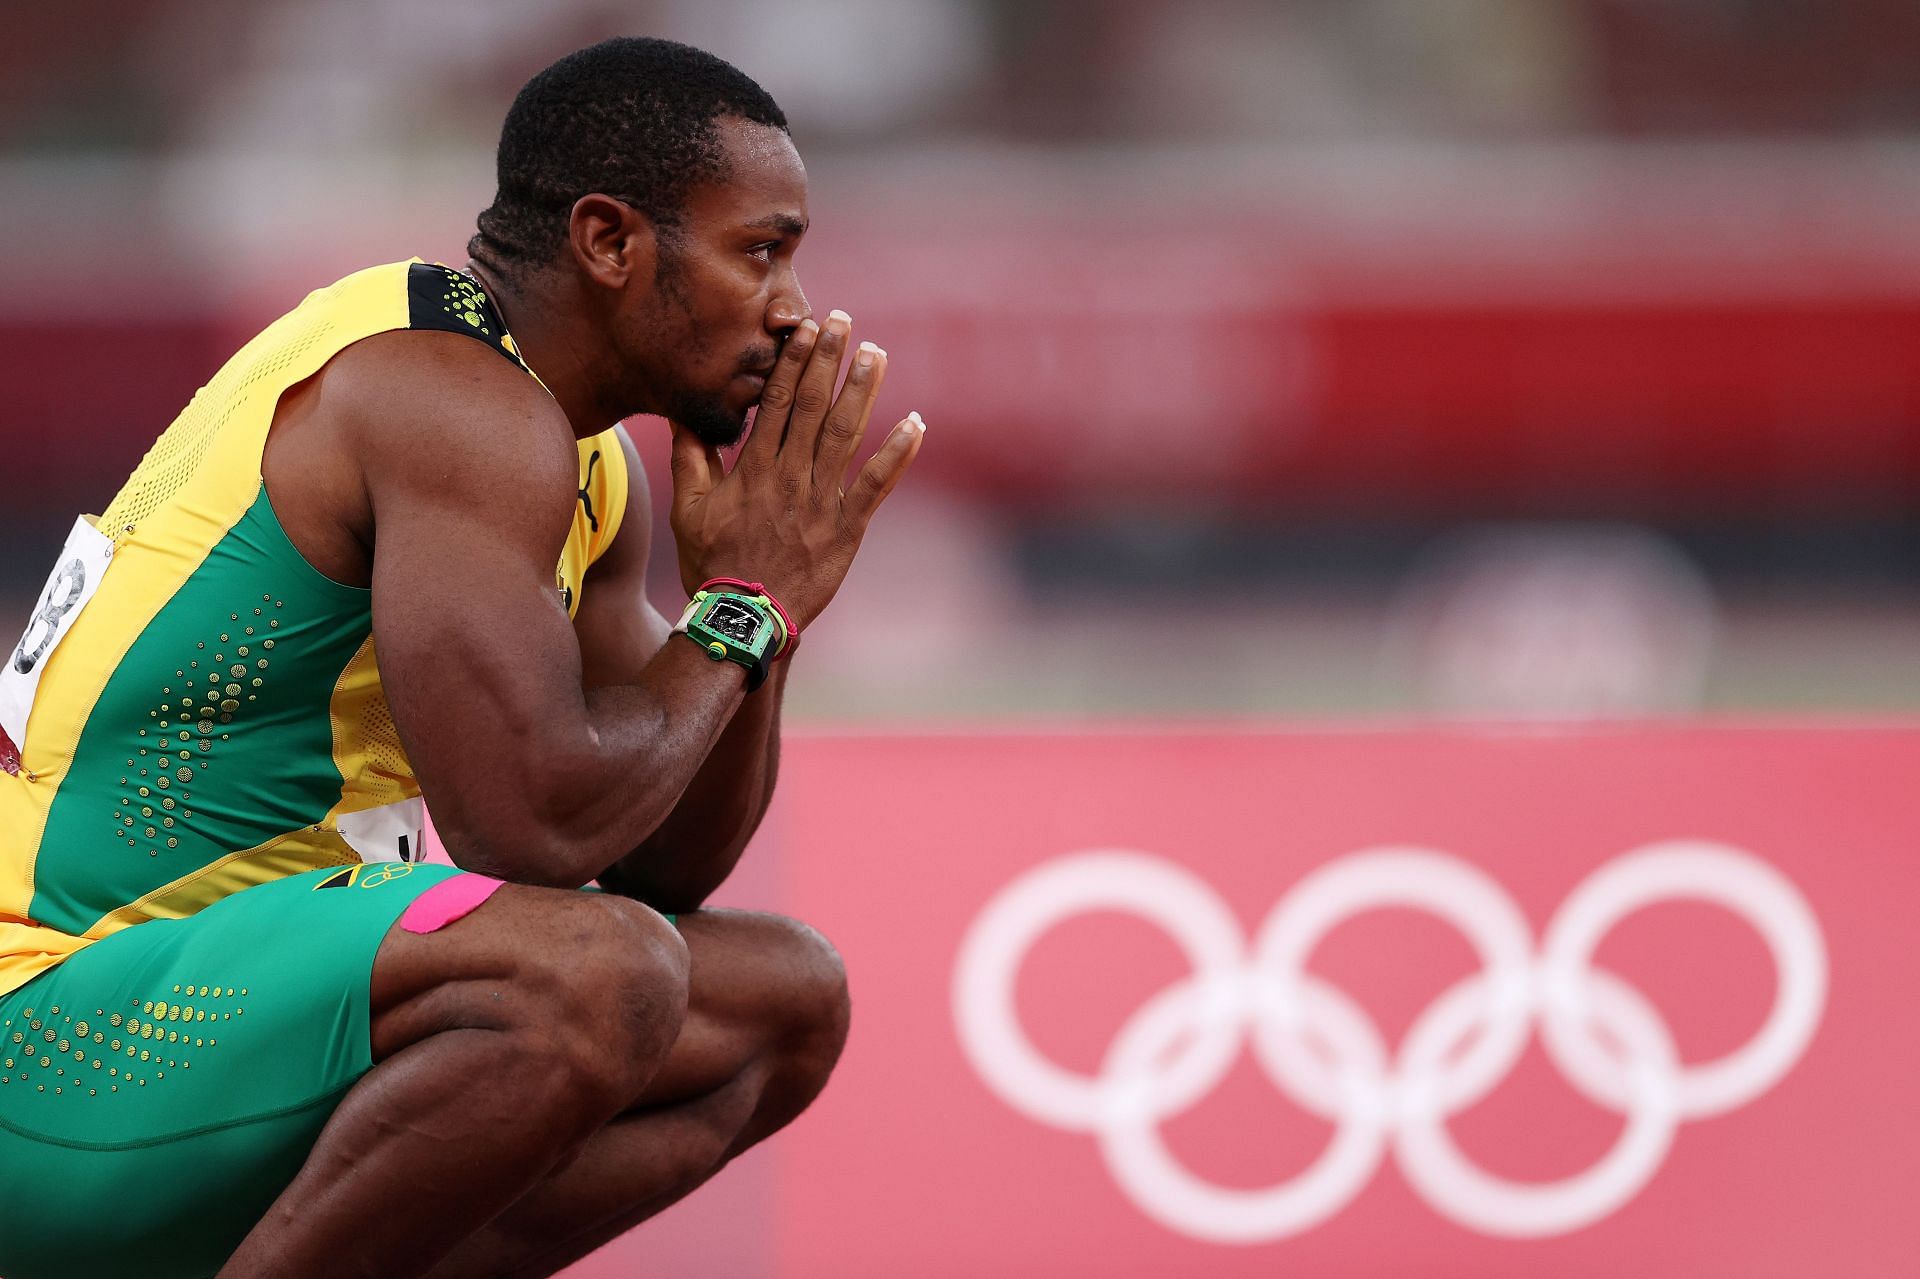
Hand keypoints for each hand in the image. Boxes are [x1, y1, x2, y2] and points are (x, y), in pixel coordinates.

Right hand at [667, 310, 923, 630]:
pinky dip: (897, 454)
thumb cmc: (713, 563)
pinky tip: (915, 424)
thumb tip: (683, 411)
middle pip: (813, 406)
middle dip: (828, 359)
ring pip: (845, 434)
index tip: (804, 328)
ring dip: (863, 391)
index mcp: (754, 468)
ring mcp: (820, 502)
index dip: (793, 362)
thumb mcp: (688, 508)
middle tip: (842, 321)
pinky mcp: (846, 528)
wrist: (743, 617)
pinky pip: (876, 485)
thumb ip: (690, 457)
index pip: (777, 402)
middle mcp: (789, 476)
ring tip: (876, 353)